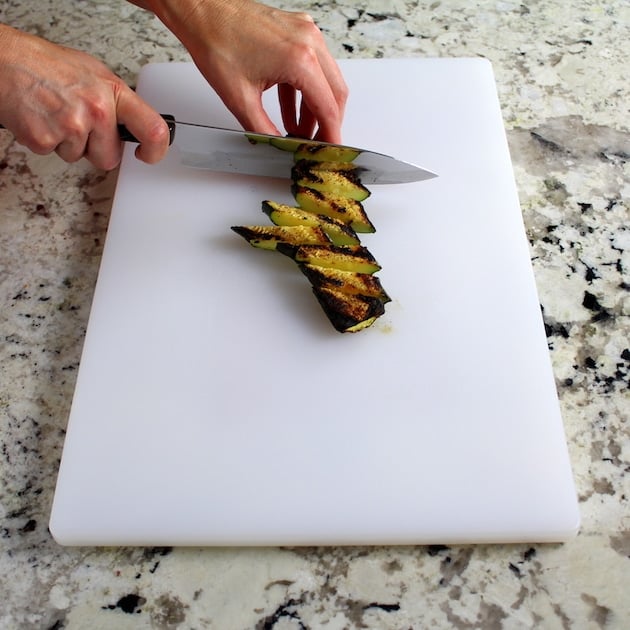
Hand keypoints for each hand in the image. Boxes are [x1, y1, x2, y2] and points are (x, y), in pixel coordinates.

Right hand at [0, 25, 169, 169]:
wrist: (4, 60)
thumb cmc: (46, 65)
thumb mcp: (93, 73)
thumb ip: (116, 101)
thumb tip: (135, 124)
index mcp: (112, 92)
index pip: (152, 128)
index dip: (156, 150)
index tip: (148, 155)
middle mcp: (96, 109)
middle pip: (109, 157)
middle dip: (95, 148)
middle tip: (79, 125)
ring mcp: (71, 126)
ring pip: (80, 157)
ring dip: (69, 143)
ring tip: (56, 115)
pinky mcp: (45, 139)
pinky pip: (55, 154)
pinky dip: (47, 142)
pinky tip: (42, 119)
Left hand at [144, 0, 347, 142]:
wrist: (202, 11)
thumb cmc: (216, 42)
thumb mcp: (241, 100)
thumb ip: (265, 131)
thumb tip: (279, 147)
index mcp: (300, 59)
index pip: (328, 107)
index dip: (331, 134)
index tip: (332, 149)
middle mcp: (309, 42)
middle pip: (335, 92)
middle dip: (328, 122)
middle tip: (317, 143)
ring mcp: (305, 32)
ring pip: (325, 79)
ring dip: (314, 107)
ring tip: (299, 132)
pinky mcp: (296, 30)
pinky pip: (312, 65)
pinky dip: (304, 91)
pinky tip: (291, 112)